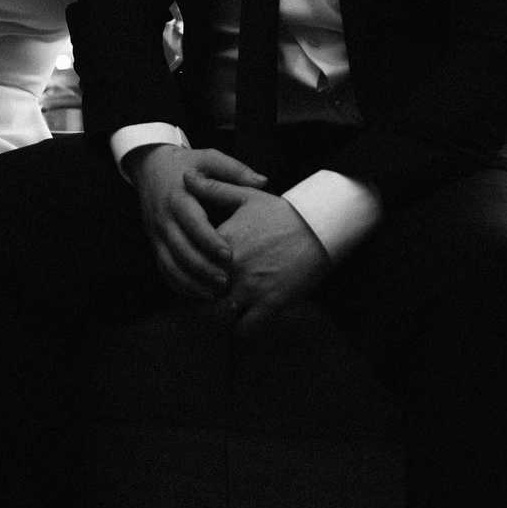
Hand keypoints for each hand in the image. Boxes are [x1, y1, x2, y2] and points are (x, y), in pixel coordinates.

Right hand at [127, 143, 265, 298]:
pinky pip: (163, 269)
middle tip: (226, 282)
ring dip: (190, 282)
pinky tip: (199, 295)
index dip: (209, 240)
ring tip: (214, 295)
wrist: (151, 167)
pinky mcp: (155, 244)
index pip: (192, 222)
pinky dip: (179, 285)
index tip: (229, 254)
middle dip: (202, 268)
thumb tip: (263, 182)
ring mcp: (156, 233)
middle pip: (180, 249)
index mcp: (178, 196)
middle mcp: (164, 218)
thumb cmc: (186, 165)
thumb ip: (234, 170)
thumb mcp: (208, 158)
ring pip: (169, 264)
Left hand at [193, 180, 331, 332]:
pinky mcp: (270, 304)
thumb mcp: (247, 196)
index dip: (188, 272)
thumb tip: (187, 178)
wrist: (319, 227)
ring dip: (217, 316)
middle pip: (200, 294)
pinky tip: (244, 319)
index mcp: (221, 242)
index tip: (193, 273)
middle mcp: (232, 268)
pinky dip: (241, 328)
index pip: (190, 265)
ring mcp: (251, 288)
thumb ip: (213, 190)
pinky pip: (245, 329)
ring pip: (218, 316)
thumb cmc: (282, 212)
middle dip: (200, 298)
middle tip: (205, 297)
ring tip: (223, 310)